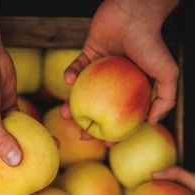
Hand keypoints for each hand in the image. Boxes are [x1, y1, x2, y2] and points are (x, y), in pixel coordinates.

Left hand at [61, 0, 179, 126]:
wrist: (135, 13)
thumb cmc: (152, 43)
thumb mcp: (167, 74)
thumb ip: (165, 100)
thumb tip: (153, 122)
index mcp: (133, 89)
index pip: (123, 116)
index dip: (116, 132)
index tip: (106, 143)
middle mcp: (116, 83)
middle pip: (100, 109)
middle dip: (88, 125)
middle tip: (80, 135)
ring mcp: (102, 70)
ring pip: (84, 93)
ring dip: (72, 104)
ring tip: (64, 113)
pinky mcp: (89, 54)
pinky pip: (77, 68)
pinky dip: (72, 74)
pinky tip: (68, 80)